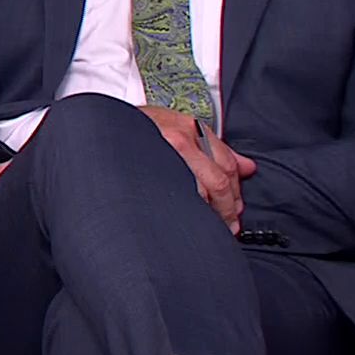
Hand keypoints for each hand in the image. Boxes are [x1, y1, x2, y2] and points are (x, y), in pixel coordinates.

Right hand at [138, 107, 257, 233]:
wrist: (105, 129)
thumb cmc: (142, 129)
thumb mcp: (180, 127)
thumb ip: (216, 148)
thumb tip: (248, 168)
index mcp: (191, 128)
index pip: (228, 164)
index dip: (236, 191)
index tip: (236, 208)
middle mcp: (180, 141)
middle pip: (219, 181)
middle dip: (228, 208)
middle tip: (230, 225)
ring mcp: (164, 158)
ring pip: (200, 193)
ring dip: (211, 214)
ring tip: (212, 228)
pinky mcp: (147, 173)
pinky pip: (176, 198)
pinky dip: (188, 213)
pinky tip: (190, 221)